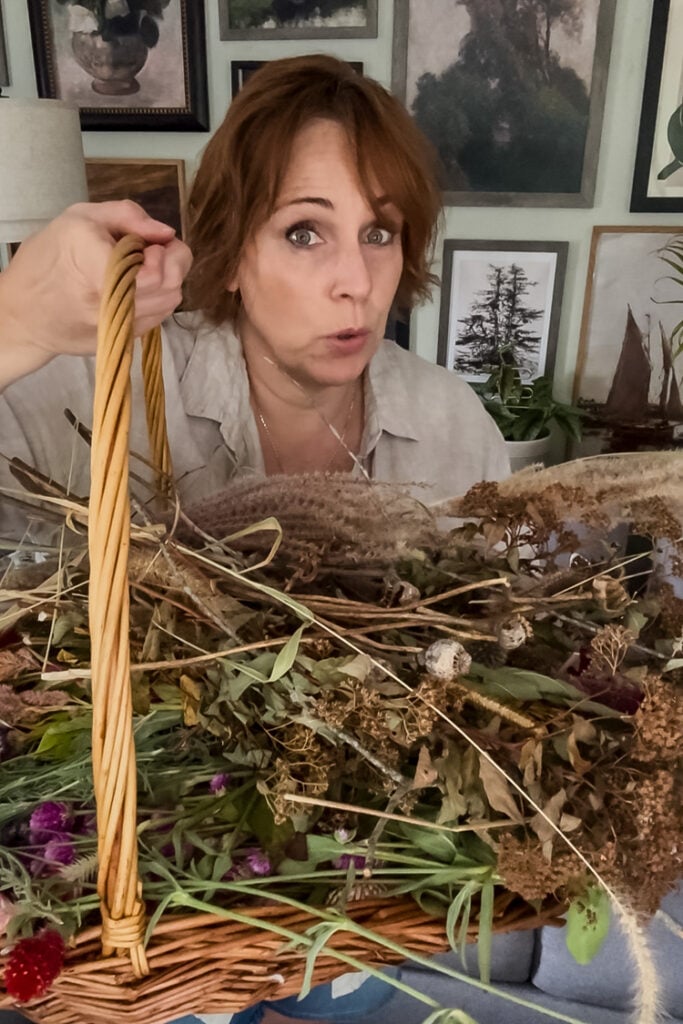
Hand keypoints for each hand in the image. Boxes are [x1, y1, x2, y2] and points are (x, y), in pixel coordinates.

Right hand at [0, 200, 192, 387]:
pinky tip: (136, 288)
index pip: (154, 273)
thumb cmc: (48, 257)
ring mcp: (116, 325)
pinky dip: (156, 299)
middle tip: (154, 252)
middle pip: (170, 288)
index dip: (164, 254)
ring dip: (167, 282)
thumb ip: (128, 216)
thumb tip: (167, 233)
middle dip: (174, 263)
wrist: (22, 313)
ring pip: (169, 304)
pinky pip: (158, 318)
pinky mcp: (121, 340)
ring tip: (143, 269)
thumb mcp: (80, 218)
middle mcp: (108, 300)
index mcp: (94, 262)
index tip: (150, 244)